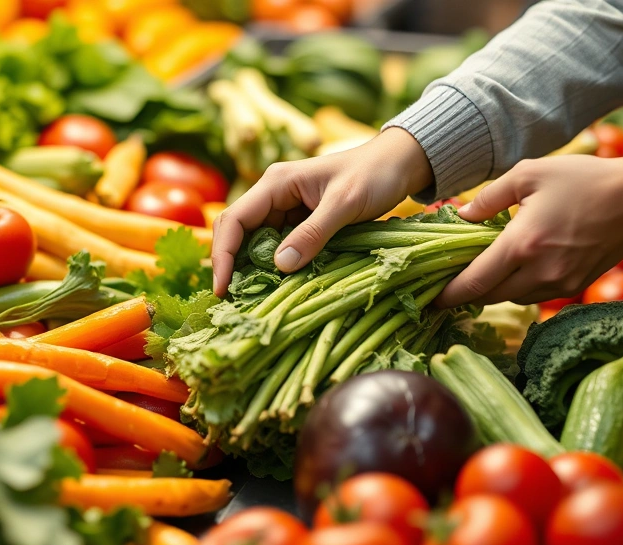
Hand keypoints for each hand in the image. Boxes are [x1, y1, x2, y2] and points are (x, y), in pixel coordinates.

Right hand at [211, 128, 432, 295]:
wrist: (399, 163)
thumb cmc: (374, 175)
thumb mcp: (346, 204)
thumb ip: (314, 233)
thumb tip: (280, 265)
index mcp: (276, 183)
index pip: (234, 220)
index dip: (223, 255)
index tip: (223, 289)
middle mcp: (273, 195)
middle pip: (237, 232)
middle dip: (230, 265)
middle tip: (230, 301)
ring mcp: (286, 209)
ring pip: (255, 243)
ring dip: (250, 269)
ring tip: (247, 301)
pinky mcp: (300, 222)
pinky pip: (277, 247)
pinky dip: (272, 267)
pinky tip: (273, 288)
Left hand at [434, 153, 622, 307]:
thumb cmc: (582, 180)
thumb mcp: (528, 174)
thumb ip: (488, 198)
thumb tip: (461, 216)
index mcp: (521, 245)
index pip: (474, 282)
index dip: (448, 294)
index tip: (430, 299)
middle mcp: (539, 272)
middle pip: (489, 296)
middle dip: (467, 293)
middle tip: (448, 284)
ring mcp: (559, 284)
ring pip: (512, 298)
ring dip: (494, 289)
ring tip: (479, 273)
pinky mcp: (574, 287)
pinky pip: (534, 295)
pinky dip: (518, 286)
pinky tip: (514, 269)